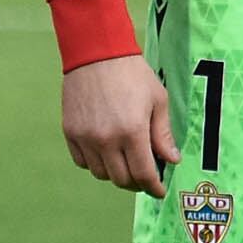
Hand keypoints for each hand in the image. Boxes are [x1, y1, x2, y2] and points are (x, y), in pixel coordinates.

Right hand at [62, 54, 177, 195]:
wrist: (96, 52)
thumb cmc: (132, 73)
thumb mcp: (157, 100)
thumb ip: (163, 134)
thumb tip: (172, 160)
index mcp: (132, 131)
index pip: (143, 174)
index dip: (153, 187)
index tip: (158, 190)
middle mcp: (106, 139)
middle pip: (122, 179)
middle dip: (137, 183)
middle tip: (145, 177)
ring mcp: (85, 137)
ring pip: (101, 174)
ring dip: (116, 174)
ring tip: (125, 162)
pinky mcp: (70, 132)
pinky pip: (83, 162)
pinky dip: (96, 164)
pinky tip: (106, 153)